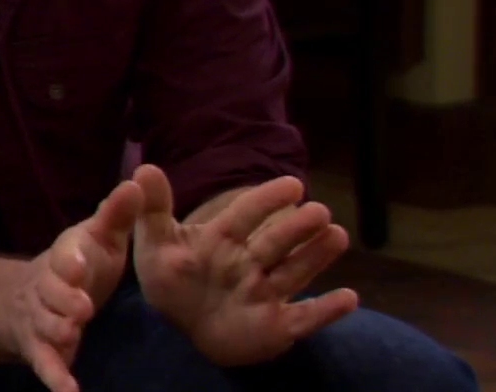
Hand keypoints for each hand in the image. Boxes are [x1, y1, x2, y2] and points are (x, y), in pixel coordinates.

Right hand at [12, 180, 142, 391]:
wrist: (25, 300)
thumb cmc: (78, 266)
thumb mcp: (98, 238)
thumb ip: (117, 215)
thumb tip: (140, 179)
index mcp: (65, 259)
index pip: (63, 256)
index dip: (70, 260)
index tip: (80, 264)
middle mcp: (48, 289)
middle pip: (51, 293)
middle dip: (62, 298)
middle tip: (81, 306)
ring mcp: (42, 322)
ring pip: (45, 326)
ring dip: (56, 331)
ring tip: (69, 336)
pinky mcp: (43, 352)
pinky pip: (47, 366)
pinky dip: (56, 380)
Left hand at [131, 164, 358, 366]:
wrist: (182, 328)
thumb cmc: (174, 281)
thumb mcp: (156, 246)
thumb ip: (153, 210)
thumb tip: (145, 168)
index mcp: (223, 240)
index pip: (246, 215)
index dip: (267, 200)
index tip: (292, 184)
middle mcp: (250, 263)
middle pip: (276, 242)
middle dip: (296, 228)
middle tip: (320, 211)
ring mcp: (266, 294)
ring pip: (295, 272)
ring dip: (317, 257)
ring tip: (338, 235)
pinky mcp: (276, 326)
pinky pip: (304, 319)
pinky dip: (326, 311)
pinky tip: (350, 298)